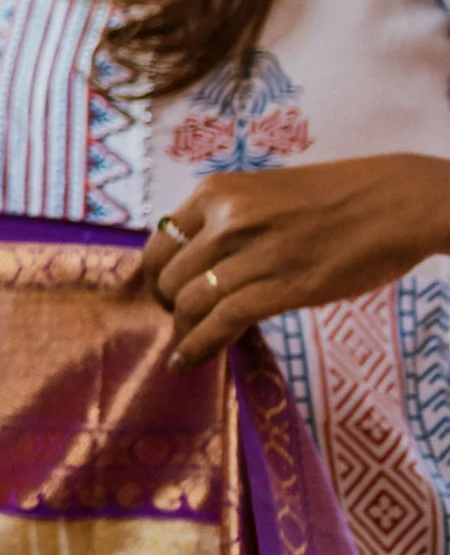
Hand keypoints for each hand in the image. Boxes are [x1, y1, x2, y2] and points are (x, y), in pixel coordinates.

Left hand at [141, 155, 449, 369]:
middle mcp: (226, 219)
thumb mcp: (264, 194)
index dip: (157, 276)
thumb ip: (226, 222)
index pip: (160, 242)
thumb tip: (193, 261)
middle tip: (185, 320)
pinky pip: (221, 323)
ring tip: (188, 344)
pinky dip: (198, 347)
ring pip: (191, 303)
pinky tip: (187, 363)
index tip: (166, 292)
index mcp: (216, 191)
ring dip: (185, 331)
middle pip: (169, 277)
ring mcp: (252, 253)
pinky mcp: (281, 286)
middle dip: (171, 306)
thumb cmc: (338, 198)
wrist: (398, 202)